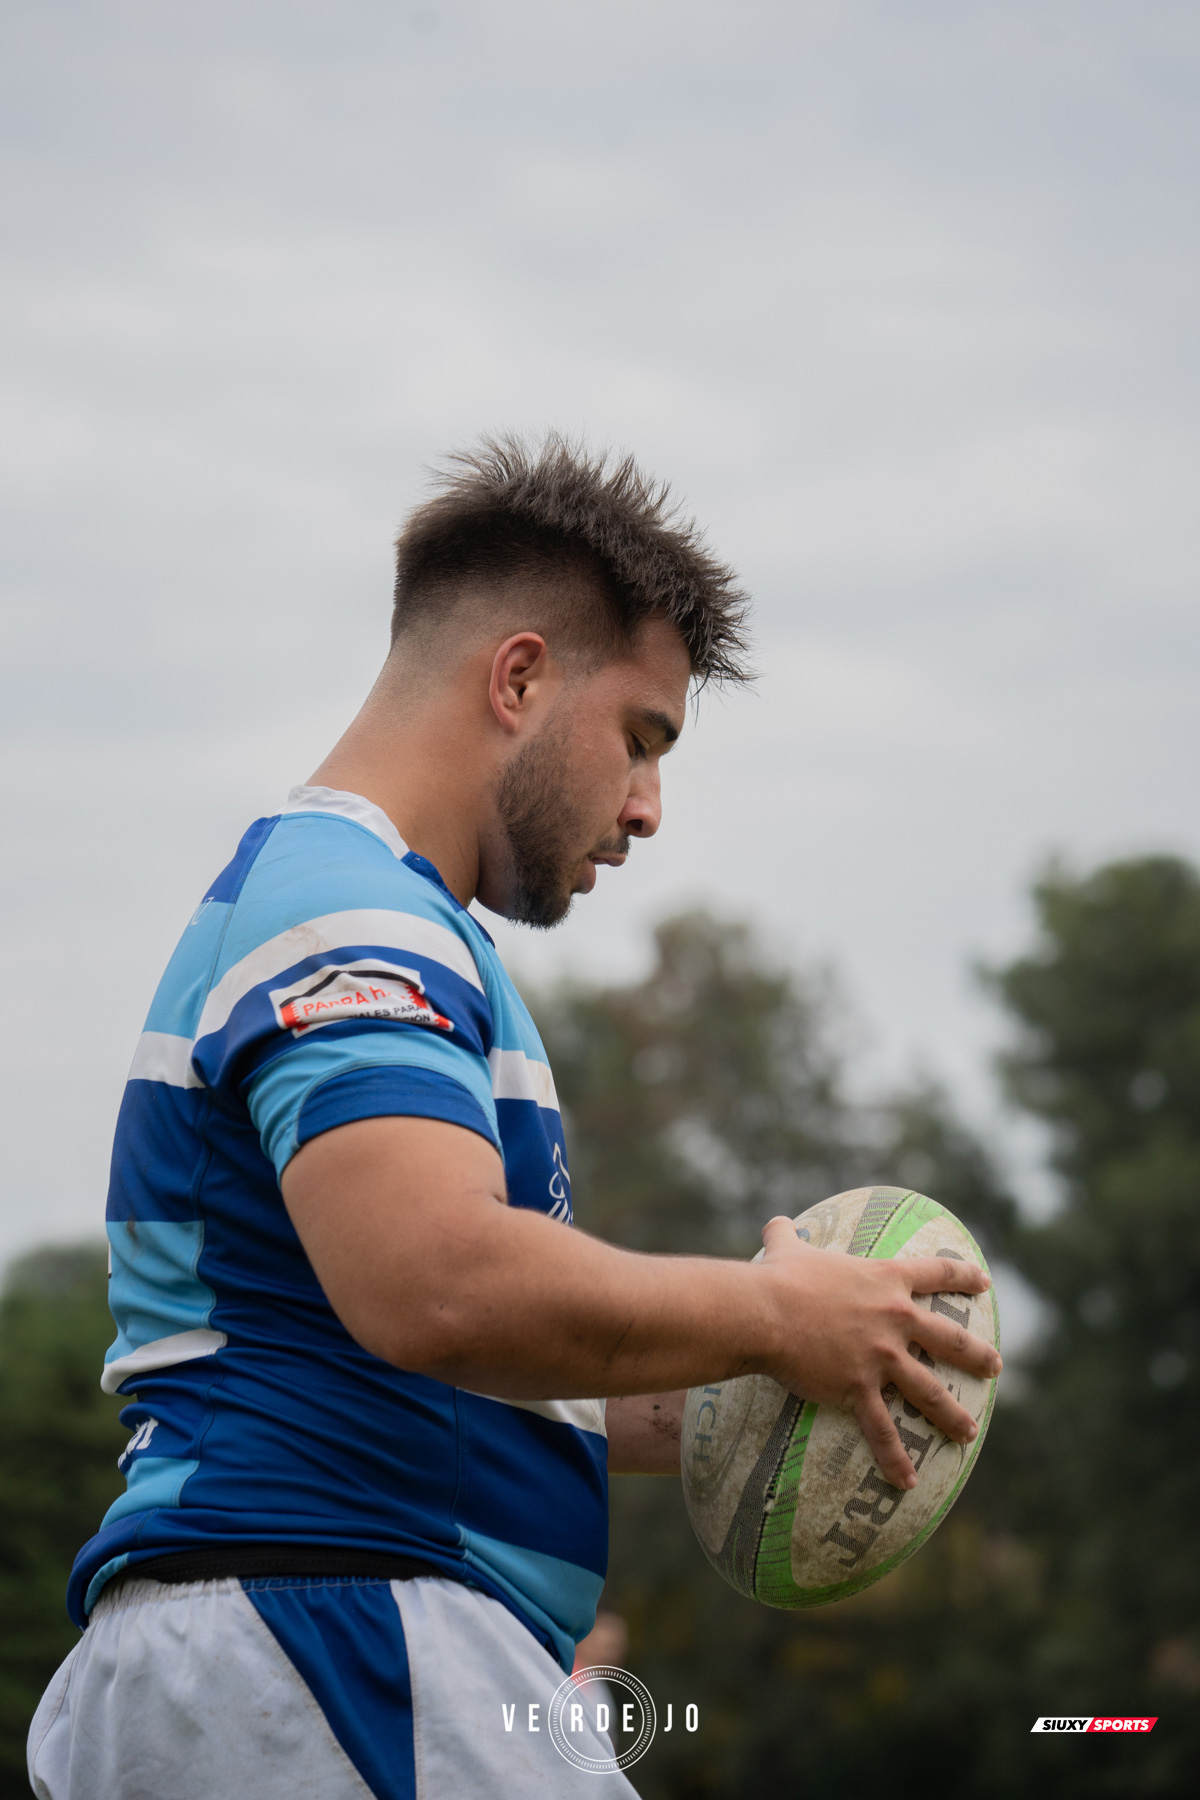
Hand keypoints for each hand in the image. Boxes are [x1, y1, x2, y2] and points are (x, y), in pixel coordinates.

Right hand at [757, 1216, 1001, 1489]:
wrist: (765, 1311)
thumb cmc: (778, 1278)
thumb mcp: (787, 1248)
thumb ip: (788, 1235)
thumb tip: (776, 1221)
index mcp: (884, 1281)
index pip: (936, 1273)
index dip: (963, 1277)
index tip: (985, 1283)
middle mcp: (894, 1319)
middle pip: (949, 1339)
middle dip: (977, 1355)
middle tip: (995, 1367)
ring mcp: (881, 1356)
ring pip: (930, 1390)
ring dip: (953, 1414)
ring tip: (970, 1432)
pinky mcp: (859, 1388)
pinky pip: (882, 1430)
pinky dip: (895, 1459)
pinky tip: (908, 1482)